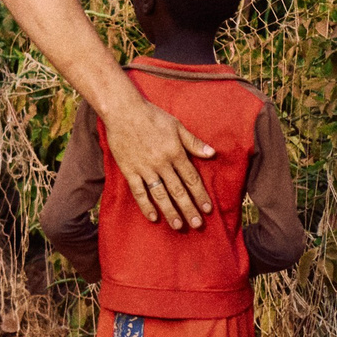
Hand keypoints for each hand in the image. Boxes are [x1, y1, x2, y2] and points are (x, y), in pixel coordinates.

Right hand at [100, 90, 215, 229]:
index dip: (201, 195)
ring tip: (178, 226)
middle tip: (197, 225)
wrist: (123, 111)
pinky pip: (139, 191)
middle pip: (178, 190)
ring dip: (170, 211)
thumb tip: (212, 154)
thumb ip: (194, 142)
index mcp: (175, 152)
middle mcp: (162, 163)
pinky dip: (146, 204)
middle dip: (189, 209)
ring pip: (160, 194)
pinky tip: (153, 216)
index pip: (192, 179)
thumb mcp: (177, 126)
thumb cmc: (152, 116)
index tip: (208, 209)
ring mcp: (145, 168)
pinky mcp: (129, 169)